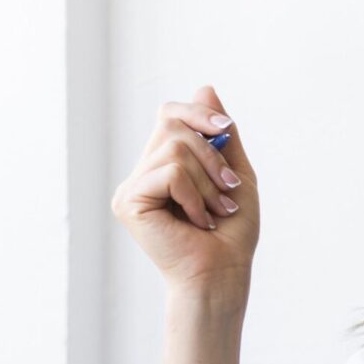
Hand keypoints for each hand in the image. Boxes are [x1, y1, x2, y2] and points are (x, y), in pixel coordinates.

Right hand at [110, 85, 261, 302]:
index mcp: (163, 165)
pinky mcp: (128, 201)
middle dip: (211, 153)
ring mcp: (132, 187)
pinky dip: (194, 195)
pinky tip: (197, 221)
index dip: (198, 113)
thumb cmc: (231, 234)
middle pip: (172, 123)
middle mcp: (143, 172)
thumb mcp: (235, 174)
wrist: (223, 275)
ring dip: (207, 181)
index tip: (227, 129)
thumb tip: (204, 87)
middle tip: (227, 190)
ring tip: (214, 211)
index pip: (170, 114)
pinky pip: (169, 171)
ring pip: (174, 148)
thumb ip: (220, 135)